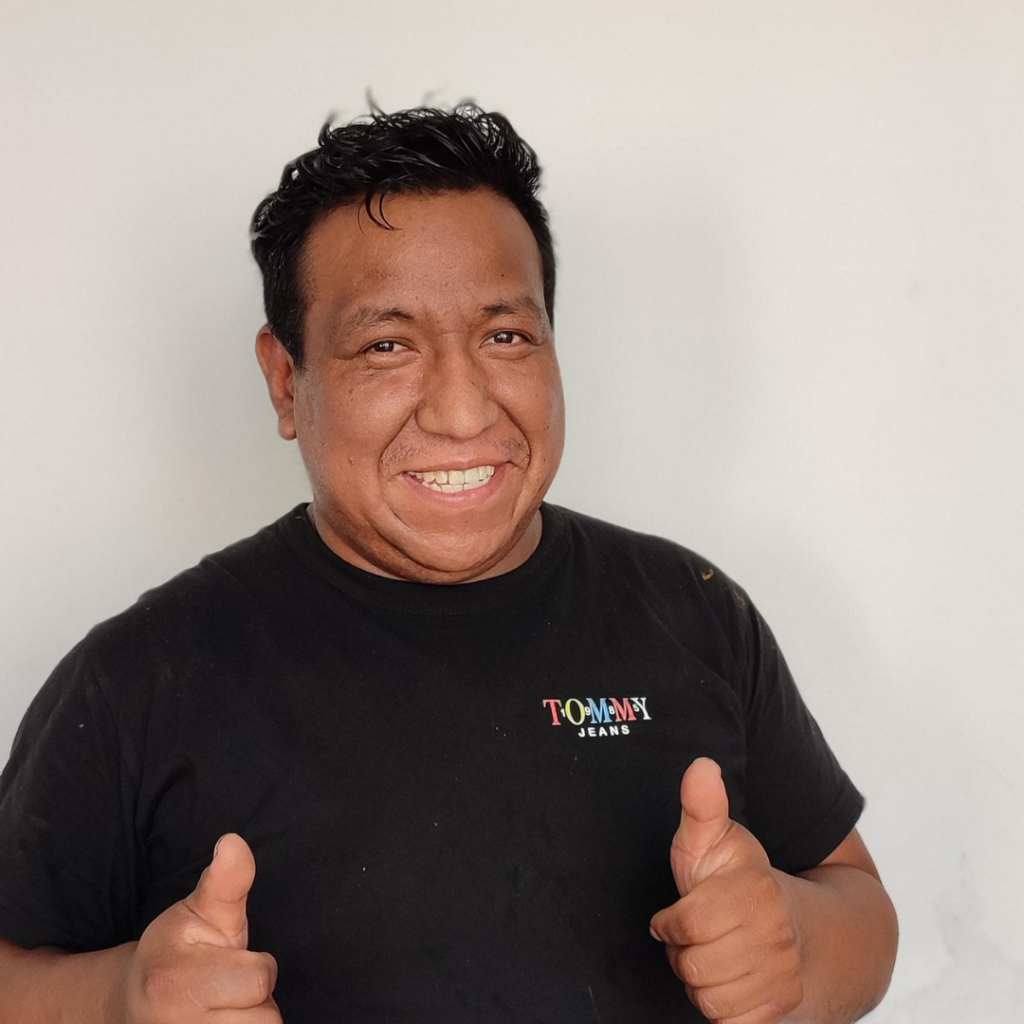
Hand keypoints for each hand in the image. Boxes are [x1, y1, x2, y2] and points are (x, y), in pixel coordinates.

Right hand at [119, 833, 280, 1022]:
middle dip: (256, 1004)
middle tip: (228, 990)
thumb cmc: (177, 952)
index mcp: (176, 980)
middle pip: (264, 1022)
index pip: (259, 979)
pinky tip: (222, 1023)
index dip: (258, 966)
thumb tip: (233, 842)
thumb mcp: (201, 910)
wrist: (131, 1006)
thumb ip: (227, 880)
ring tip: (225, 1011)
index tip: (231, 960)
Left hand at [649, 758, 802, 1023]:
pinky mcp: (781, 1011)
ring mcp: (783, 977)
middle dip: (684, 951)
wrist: (805, 930)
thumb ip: (702, 805)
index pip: (686, 921)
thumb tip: (700, 765)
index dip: (670, 920)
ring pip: (707, 998)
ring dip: (700, 980)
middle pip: (692, 964)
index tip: (676, 913)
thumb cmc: (743, 883)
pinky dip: (721, 1008)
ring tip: (712, 955)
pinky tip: (728, 981)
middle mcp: (776, 936)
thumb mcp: (717, 839)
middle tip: (697, 936)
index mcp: (756, 890)